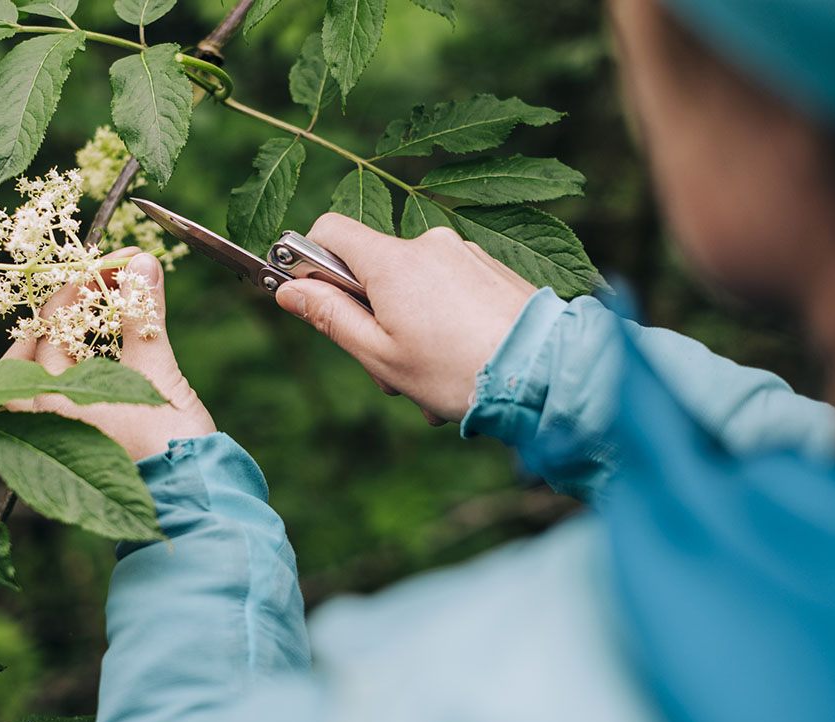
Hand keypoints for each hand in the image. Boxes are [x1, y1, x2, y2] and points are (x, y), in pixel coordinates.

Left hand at [2, 249, 215, 460]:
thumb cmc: (170, 446)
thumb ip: (142, 315)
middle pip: (37, 349)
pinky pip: (69, 392)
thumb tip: (140, 266)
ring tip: (104, 308)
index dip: (81, 286)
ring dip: (73, 336)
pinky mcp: (88, 439)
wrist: (194, 500)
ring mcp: (64, 432)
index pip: (50, 325)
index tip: (115, 265)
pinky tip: (108, 346)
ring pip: (48, 373)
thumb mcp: (156, 373)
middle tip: (103, 283)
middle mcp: (47, 418)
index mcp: (52, 401)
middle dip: (69, 310)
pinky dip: (84, 363)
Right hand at [273, 213, 537, 424]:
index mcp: (392, 260)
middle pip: (373, 268)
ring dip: (411, 328)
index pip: (329, 231)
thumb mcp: (379, 354)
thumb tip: (287, 289)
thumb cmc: (457, 372)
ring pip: (414, 286)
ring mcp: (467, 253)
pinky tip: (461, 363)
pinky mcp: (496, 268)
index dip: (310, 261)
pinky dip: (446, 323)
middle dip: (371, 315)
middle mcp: (429, 243)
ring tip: (433, 376)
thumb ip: (328, 316)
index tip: (313, 297)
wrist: (547, 375)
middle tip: (389, 367)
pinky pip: (451, 290)